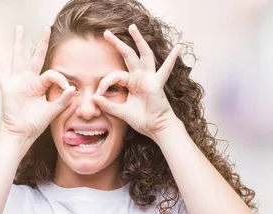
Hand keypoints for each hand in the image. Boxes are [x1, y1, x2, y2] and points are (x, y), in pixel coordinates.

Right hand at [0, 26, 75, 139]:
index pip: (52, 74)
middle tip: (47, 27)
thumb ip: (63, 100)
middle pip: (36, 57)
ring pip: (18, 57)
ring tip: (19, 28)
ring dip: (19, 43)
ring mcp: (18, 81)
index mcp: (41, 85)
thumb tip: (72, 89)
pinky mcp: (7, 86)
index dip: (60, 79)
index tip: (67, 88)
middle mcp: (30, 80)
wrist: (21, 132)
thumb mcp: (52, 111)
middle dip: (42, 43)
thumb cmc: (36, 123)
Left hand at [92, 24, 182, 138]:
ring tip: (132, 27)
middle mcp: (140, 77)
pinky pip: (166, 69)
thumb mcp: (121, 112)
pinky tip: (178, 48)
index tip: (98, 94)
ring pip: (143, 54)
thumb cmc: (143, 120)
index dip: (105, 83)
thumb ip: (108, 105)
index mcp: (132, 83)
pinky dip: (173, 59)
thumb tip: (93, 98)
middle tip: (106, 32)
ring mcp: (149, 78)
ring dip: (138, 40)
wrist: (156, 128)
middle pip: (128, 55)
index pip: (115, 75)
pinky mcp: (156, 83)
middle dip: (117, 43)